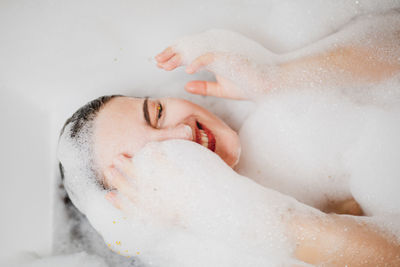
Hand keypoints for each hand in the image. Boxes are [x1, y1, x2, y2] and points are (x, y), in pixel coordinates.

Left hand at [155, 29, 276, 99]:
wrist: (267, 86)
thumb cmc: (247, 86)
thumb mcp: (221, 89)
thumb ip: (204, 87)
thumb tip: (186, 86)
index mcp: (214, 60)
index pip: (190, 56)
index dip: (175, 59)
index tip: (161, 65)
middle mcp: (216, 55)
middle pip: (189, 52)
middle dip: (172, 55)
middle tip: (157, 61)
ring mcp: (223, 55)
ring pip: (196, 52)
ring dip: (181, 58)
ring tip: (166, 64)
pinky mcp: (230, 59)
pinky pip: (212, 58)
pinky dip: (200, 63)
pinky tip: (188, 70)